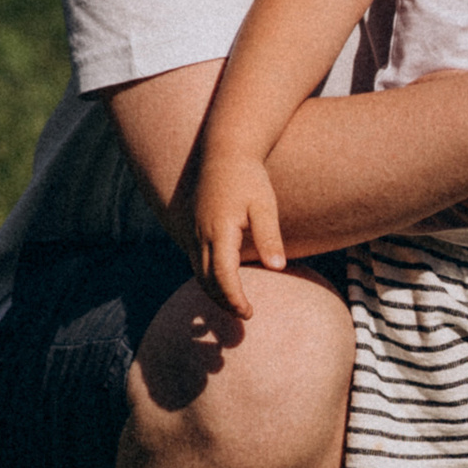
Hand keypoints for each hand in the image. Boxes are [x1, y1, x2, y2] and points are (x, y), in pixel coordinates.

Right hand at [188, 154, 286, 320]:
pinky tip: (222, 283)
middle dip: (224, 302)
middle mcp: (200, 234)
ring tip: (235, 304)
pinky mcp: (190, 228)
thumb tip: (278, 267)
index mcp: (219, 231)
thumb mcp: (264, 206)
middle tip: (245, 316)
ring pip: (198, 273)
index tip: (249, 313)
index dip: (235, 298)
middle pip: (207, 281)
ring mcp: (192, 232)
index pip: (223, 276)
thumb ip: (269, 237)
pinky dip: (206, 277)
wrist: (224, 152)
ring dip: (214, 292)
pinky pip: (194, 260)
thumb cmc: (249, 178)